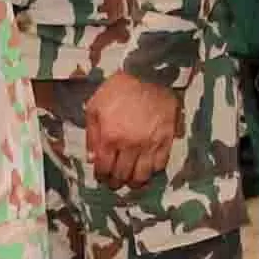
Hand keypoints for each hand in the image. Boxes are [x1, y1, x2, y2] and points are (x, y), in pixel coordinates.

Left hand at [82, 72, 179, 187]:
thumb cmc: (118, 90)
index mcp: (109, 137)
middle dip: (116, 182)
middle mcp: (130, 145)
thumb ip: (92, 135)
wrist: (149, 75)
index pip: (104, 168)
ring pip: (142, 174)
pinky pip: (160, 163)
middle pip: (122, 174)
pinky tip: (148, 168)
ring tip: (132, 181)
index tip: (101, 177)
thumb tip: (91, 159)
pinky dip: (153, 170)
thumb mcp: (94, 108)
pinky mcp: (166, 139)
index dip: (101, 176)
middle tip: (115, 183)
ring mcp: (150, 143)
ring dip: (135, 182)